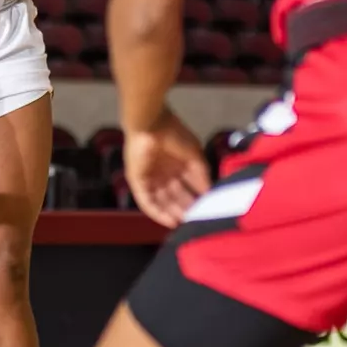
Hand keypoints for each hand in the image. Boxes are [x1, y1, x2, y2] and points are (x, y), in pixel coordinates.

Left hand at [123, 108, 210, 227]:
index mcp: (176, 164)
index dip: (196, 199)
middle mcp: (163, 173)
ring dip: (173, 213)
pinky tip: (171, 221)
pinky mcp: (138, 181)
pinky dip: (158, 213)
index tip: (207, 210)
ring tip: (185, 223)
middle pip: (175, 196)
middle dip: (186, 208)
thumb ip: (201, 175)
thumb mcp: (194, 155)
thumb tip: (209, 192)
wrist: (151, 124)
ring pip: (162, 201)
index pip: (187, 187)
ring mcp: (149, 177)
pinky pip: (147, 202)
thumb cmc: (174, 135)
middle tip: (196, 219)